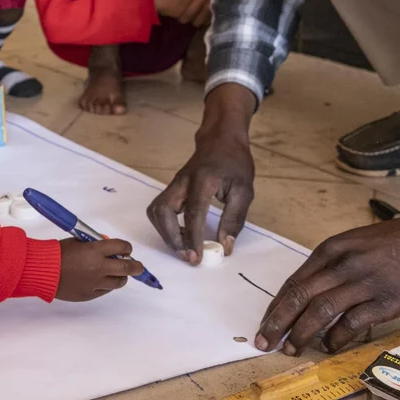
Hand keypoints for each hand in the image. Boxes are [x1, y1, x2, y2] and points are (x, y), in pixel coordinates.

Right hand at [55, 238, 143, 300]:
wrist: (43, 271)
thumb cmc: (58, 253)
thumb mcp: (78, 241)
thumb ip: (94, 244)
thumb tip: (108, 246)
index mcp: (96, 251)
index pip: (122, 247)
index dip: (127, 247)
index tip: (126, 249)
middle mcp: (99, 268)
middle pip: (128, 268)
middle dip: (136, 266)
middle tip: (138, 266)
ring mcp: (96, 283)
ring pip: (119, 282)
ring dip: (121, 276)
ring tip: (116, 273)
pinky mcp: (90, 294)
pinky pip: (105, 290)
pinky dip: (106, 284)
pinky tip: (100, 280)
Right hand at [147, 128, 253, 264]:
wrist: (221, 141)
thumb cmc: (234, 164)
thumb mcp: (244, 191)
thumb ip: (234, 219)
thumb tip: (225, 246)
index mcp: (203, 180)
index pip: (193, 213)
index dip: (193, 238)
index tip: (197, 258)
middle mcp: (182, 182)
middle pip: (163, 211)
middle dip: (171, 237)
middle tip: (187, 255)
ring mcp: (174, 184)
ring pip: (156, 211)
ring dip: (166, 233)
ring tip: (184, 246)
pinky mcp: (171, 189)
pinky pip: (160, 210)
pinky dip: (165, 226)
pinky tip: (181, 233)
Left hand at [254, 172, 399, 355]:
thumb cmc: (393, 241)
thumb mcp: (352, 243)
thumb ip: (328, 266)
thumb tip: (303, 296)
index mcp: (331, 249)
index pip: (293, 282)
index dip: (275, 307)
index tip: (264, 325)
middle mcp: (343, 265)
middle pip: (300, 298)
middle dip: (278, 324)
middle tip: (265, 343)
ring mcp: (365, 283)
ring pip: (322, 312)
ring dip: (302, 334)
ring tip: (292, 348)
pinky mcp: (387, 301)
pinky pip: (353, 323)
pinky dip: (337, 337)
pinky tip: (329, 346)